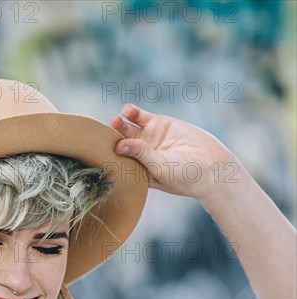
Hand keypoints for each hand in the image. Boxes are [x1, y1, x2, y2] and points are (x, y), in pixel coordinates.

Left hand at [111, 104, 237, 200]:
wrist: (212, 167)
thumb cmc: (183, 176)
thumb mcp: (159, 166)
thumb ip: (140, 154)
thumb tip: (119, 146)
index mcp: (134, 170)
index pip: (114, 161)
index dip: (106, 154)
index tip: (98, 149)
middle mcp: (138, 154)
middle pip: (117, 143)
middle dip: (110, 137)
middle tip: (105, 133)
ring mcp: (147, 138)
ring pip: (127, 128)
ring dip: (119, 124)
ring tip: (116, 120)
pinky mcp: (159, 124)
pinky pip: (140, 117)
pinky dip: (133, 113)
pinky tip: (128, 110)